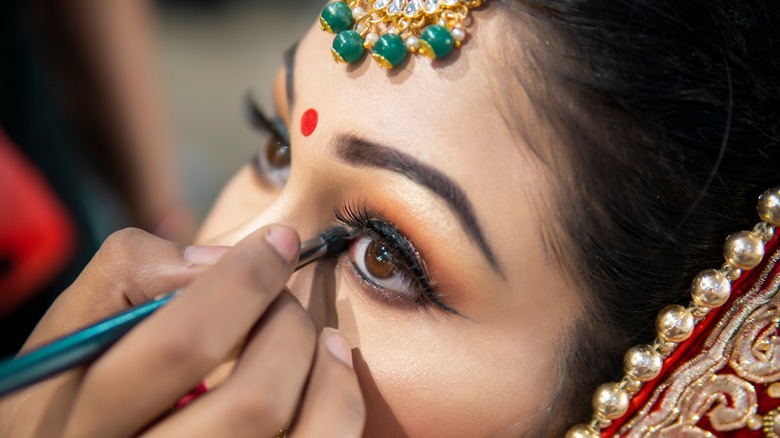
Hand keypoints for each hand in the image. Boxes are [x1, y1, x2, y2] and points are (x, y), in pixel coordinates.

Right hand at [0, 226, 364, 437]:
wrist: (92, 437)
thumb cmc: (80, 380)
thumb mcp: (75, 328)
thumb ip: (132, 273)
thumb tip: (221, 262)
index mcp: (83, 420)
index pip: (183, 344)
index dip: (245, 280)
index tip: (278, 242)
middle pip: (253, 399)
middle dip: (287, 325)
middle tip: (284, 300)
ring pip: (299, 433)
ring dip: (326, 368)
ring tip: (319, 336)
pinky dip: (340, 403)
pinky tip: (329, 373)